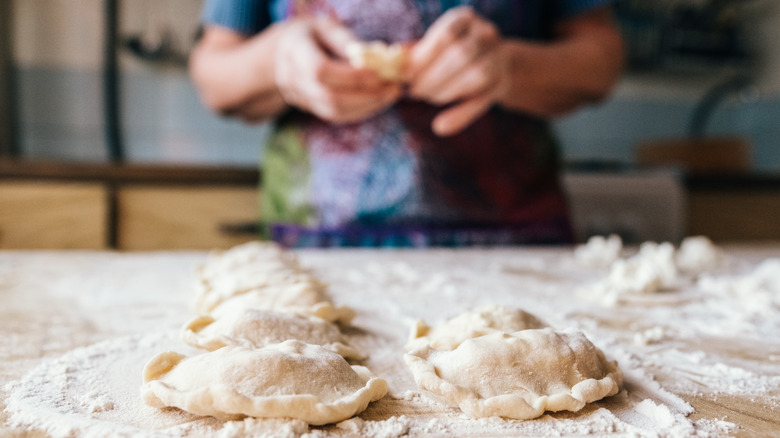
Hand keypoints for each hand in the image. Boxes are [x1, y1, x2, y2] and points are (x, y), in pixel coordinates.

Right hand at [274, 18, 401, 122]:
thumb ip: (346, 42)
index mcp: (294, 50)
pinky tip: (378, 101)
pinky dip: (360, 111)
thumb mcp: (326, 27)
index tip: (378, 74)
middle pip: (329, 97)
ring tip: (391, 94)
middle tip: (394, 88)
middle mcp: (292, 78)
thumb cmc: (311, 35)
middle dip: (366, 95)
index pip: (320, 70)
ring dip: (368, 106)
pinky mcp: (310, 108)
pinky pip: (336, 116)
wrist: (284, 53)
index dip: (351, 76)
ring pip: (334, 111)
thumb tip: (375, 60)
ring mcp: (299, 97)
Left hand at [405, 7, 509, 135]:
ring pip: (476, 75)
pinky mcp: (502, 84)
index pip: (446, 35)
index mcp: (466, 19)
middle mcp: (487, 34)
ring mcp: (499, 59)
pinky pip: (481, 102)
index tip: (405, 75)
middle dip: (432, 77)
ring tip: (428, 97)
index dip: (424, 57)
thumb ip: (418, 52)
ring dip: (445, 92)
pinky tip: (440, 126)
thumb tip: (396, 57)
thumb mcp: (436, 46)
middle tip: (414, 91)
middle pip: (461, 55)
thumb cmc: (454, 52)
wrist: (494, 60)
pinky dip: (459, 116)